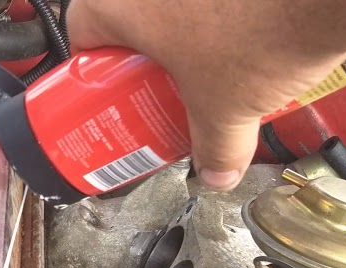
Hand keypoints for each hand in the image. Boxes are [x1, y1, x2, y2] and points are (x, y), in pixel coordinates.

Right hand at [66, 0, 345, 190]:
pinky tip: (250, 29)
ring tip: (213, 59)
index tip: (113, 89)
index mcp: (122, 2)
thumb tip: (217, 173)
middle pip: (131, 13)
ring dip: (186, 25)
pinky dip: (226, 8)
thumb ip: (215, 148)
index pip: (82, 30)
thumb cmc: (263, 31)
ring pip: (177, 0)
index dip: (95, 67)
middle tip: (164, 83)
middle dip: (147, 50)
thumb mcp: (226, 108)